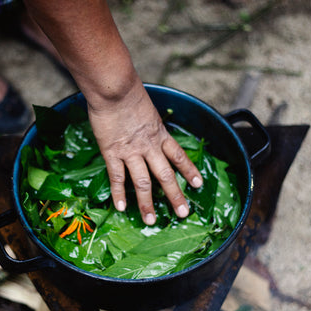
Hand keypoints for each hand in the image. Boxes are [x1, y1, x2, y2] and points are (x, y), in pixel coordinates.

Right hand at [87, 82, 202, 224]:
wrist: (114, 89)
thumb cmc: (128, 93)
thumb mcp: (147, 109)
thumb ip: (149, 124)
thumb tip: (147, 129)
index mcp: (159, 134)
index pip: (179, 156)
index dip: (190, 171)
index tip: (198, 184)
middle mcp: (149, 146)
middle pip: (165, 175)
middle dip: (175, 196)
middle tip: (183, 213)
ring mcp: (131, 151)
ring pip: (142, 183)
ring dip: (147, 203)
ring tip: (151, 221)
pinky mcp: (112, 152)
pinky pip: (117, 177)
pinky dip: (119, 194)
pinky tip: (122, 208)